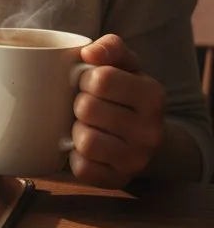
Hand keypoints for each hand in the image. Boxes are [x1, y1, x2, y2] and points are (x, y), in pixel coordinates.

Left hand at [70, 33, 165, 188]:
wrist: (142, 136)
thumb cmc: (123, 92)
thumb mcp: (124, 64)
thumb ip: (109, 47)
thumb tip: (88, 53)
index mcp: (153, 95)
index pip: (102, 78)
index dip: (85, 77)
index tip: (88, 82)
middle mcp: (151, 131)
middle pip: (88, 108)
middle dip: (78, 104)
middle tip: (85, 105)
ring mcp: (137, 160)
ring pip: (85, 141)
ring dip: (76, 130)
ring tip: (85, 125)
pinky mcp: (118, 180)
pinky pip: (82, 168)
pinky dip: (75, 157)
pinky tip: (84, 148)